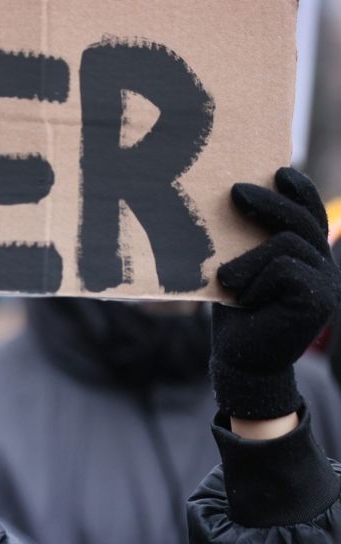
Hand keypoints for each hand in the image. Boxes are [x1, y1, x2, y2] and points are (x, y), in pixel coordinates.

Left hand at [210, 167, 340, 422]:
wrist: (240, 360)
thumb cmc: (235, 313)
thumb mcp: (241, 268)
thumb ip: (249, 242)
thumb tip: (236, 197)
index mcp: (308, 255)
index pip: (310, 213)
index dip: (299, 190)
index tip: (277, 170)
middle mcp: (323, 265)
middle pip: (300, 220)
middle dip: (268, 202)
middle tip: (235, 192)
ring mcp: (327, 282)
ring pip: (286, 244)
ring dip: (248, 261)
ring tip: (229, 282)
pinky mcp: (321, 299)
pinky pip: (284, 269)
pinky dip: (256, 281)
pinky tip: (246, 301)